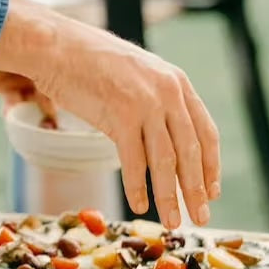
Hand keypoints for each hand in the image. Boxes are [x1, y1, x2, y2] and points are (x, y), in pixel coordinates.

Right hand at [0, 0, 220, 228]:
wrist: (56, 47)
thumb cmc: (89, 62)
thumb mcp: (136, 74)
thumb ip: (155, 99)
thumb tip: (162, 135)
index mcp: (177, 82)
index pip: (205, 132)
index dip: (211, 166)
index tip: (212, 191)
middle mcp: (168, 92)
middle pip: (190, 152)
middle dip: (196, 189)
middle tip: (200, 217)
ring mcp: (145, 103)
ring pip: (166, 161)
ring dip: (170, 196)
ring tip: (173, 221)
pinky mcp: (120, 115)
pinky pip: (134, 161)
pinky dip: (138, 187)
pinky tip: (139, 205)